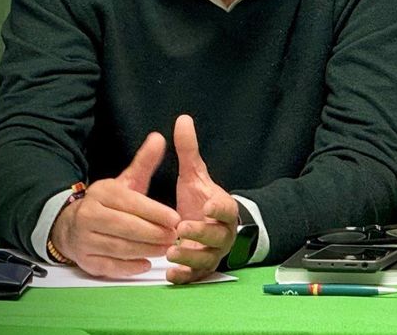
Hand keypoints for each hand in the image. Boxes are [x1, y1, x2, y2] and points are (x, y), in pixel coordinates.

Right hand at [49, 132, 180, 276]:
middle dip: (153, 233)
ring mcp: (84, 240)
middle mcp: (88, 216)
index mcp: (101, 193)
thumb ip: (144, 162)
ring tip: (167, 248)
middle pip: (125, 227)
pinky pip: (109, 266)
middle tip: (175, 236)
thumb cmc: (108, 203)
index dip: (154, 212)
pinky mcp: (85, 261)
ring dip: (145, 250)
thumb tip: (159, 137)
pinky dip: (128, 267)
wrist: (70, 226)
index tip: (176, 218)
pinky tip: (146, 263)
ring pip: (119, 248)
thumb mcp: (125, 181)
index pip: (130, 203)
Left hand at [166, 114, 237, 283]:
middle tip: (181, 228)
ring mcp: (212, 253)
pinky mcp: (201, 268)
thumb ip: (188, 151)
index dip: (219, 207)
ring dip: (191, 257)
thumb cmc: (201, 200)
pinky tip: (170, 275)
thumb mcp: (194, 175)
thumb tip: (182, 119)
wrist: (209, 227)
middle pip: (216, 235)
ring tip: (172, 252)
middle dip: (200, 233)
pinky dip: (185, 277)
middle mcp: (221, 233)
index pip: (226, 208)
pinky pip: (196, 276)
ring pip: (206, 258)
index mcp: (223, 209)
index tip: (207, 205)